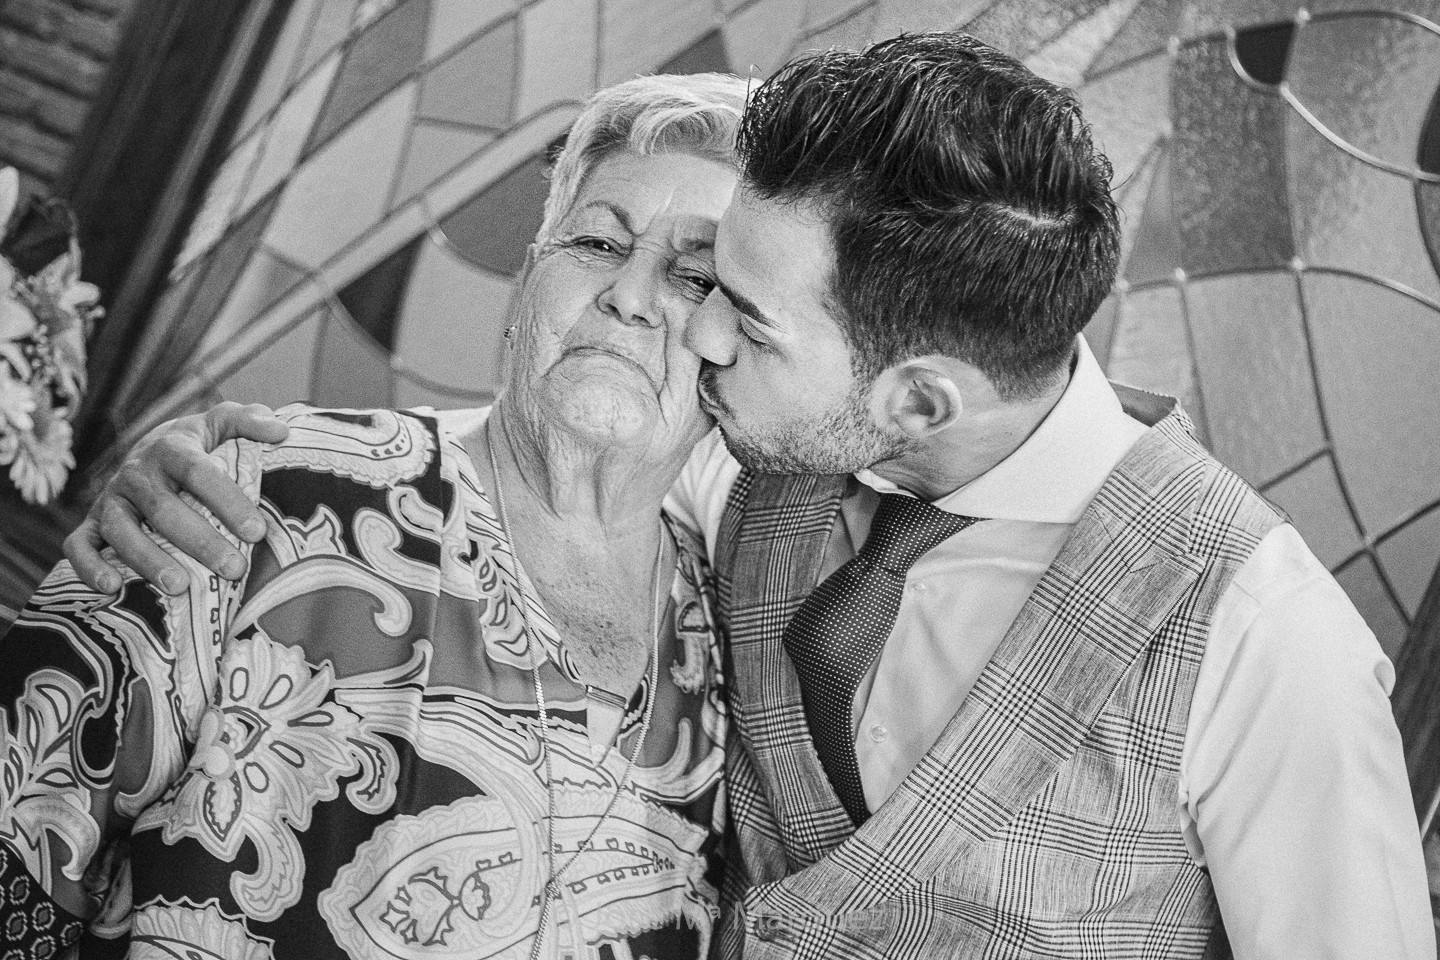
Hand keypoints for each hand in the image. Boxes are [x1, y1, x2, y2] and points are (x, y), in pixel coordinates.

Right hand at [64, 403, 288, 594]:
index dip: (227, 500)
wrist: (149, 450)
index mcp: (172, 448)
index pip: (199, 472)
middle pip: (164, 508)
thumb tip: (281, 431)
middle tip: (234, 568)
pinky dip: (90, 566)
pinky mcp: (92, 523)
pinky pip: (80, 545)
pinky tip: (113, 588)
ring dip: (148, 560)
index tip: (258, 531)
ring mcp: (111, 499)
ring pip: (122, 531)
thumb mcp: (222, 423)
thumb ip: (251, 422)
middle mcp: (137, 473)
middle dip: (200, 541)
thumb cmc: (197, 444)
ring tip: (180, 587)